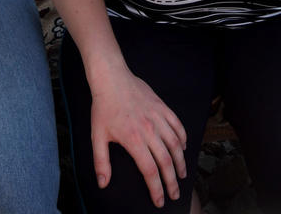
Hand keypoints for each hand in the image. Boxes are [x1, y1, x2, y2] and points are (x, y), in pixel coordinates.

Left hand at [90, 69, 186, 207]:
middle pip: (166, 161)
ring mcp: (158, 118)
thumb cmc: (103, 107)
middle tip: (174, 194)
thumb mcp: (97, 136)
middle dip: (172, 182)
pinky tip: (182, 148)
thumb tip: (103, 183)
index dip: (156, 188)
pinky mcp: (163, 108)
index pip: (150, 170)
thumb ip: (101, 162)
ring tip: (181, 175)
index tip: (159, 200)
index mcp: (133, 140)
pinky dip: (182, 139)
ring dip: (180, 163)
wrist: (111, 79)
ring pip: (176, 145)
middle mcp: (149, 130)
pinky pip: (178, 126)